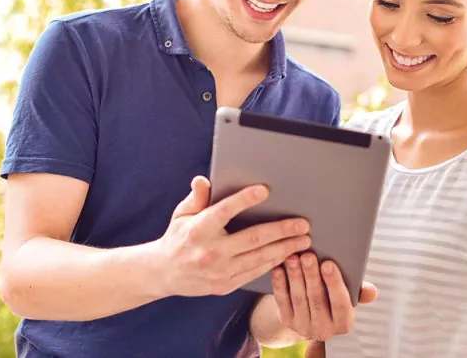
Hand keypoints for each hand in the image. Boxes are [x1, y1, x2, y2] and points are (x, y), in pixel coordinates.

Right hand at [153, 176, 311, 297]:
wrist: (163, 273)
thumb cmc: (178, 238)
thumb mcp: (182, 214)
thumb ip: (196, 197)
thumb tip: (203, 180)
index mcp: (199, 229)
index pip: (225, 211)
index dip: (245, 200)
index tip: (265, 190)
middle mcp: (210, 251)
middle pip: (252, 238)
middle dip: (281, 230)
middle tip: (303, 224)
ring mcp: (218, 271)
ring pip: (259, 258)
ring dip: (284, 248)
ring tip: (303, 240)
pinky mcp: (224, 285)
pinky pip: (254, 273)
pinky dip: (273, 263)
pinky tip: (287, 255)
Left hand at [271, 252, 376, 341]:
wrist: (311, 315)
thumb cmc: (334, 298)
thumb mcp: (349, 296)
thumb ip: (358, 291)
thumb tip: (372, 292)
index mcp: (344, 322)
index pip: (341, 303)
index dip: (334, 283)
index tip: (329, 264)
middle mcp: (324, 329)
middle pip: (317, 299)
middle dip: (312, 275)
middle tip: (308, 255)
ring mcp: (303, 327)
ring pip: (299, 298)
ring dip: (295, 276)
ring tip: (293, 257)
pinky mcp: (287, 321)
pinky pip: (282, 301)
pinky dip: (280, 284)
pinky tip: (279, 268)